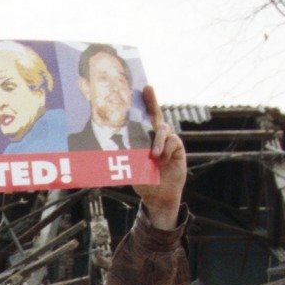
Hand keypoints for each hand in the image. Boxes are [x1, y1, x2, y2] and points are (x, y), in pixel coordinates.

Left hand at [133, 84, 185, 229]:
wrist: (158, 195)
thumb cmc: (143, 180)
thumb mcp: (131, 167)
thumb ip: (126, 155)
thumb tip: (106, 149)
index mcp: (145, 139)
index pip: (143, 119)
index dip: (144, 103)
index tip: (140, 88)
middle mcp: (157, 136)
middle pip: (156, 115)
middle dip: (152, 101)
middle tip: (148, 89)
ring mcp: (168, 141)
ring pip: (163, 129)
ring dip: (157, 141)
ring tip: (154, 156)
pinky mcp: (178, 147)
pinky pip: (173, 141)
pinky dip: (166, 150)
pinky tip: (163, 160)